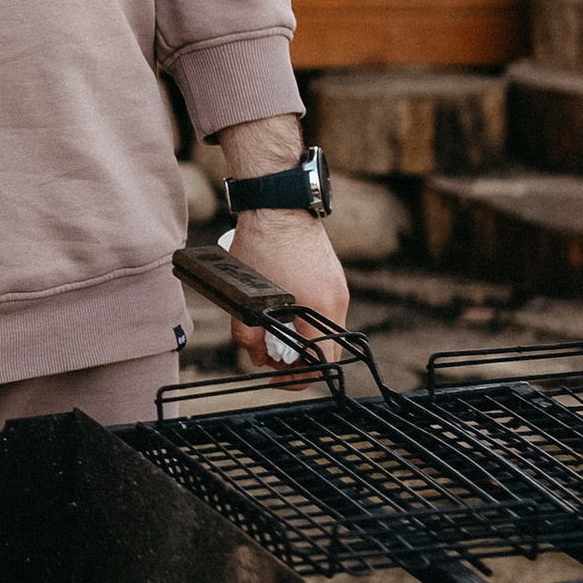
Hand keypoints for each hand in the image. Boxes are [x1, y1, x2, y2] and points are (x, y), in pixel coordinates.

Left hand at [227, 206, 348, 375]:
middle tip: (271, 358)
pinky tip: (282, 311)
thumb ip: (248, 335)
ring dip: (301, 339)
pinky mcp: (332, 275)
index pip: (321, 364)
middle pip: (326, 350)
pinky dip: (305, 320)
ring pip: (324, 329)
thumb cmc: (261, 245)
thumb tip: (259, 358)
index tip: (276, 377)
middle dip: (299, 362)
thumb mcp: (244, 297)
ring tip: (271, 333)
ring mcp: (338, 286)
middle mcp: (337, 300)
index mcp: (320, 309)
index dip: (298, 380)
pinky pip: (324, 310)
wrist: (277, 202)